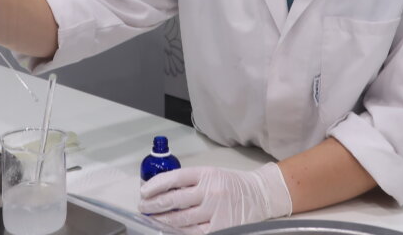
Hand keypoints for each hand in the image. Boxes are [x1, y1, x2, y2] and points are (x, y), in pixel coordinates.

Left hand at [139, 163, 291, 233]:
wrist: (259, 195)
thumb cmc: (232, 184)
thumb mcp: (211, 174)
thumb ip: (190, 182)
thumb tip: (164, 190)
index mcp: (206, 173)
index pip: (175, 177)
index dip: (156, 184)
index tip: (144, 191)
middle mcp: (210, 191)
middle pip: (174, 200)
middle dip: (154, 205)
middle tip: (144, 207)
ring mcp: (215, 211)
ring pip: (181, 220)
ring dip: (163, 221)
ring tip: (152, 220)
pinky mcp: (221, 228)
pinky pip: (195, 233)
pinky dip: (181, 232)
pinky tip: (171, 230)